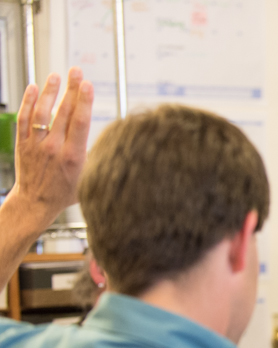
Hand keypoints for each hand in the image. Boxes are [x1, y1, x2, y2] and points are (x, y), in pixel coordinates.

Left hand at [5, 67, 92, 225]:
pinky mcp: (23, 143)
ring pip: (42, 112)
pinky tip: (34, 88)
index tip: (88, 84)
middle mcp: (53, 148)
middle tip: (76, 71)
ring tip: (57, 75)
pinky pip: (24, 118)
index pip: (79, 122)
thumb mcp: (89, 179)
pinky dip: (28, 101)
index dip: (84, 101)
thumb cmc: (65, 193)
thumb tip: (111, 143)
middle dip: (71, 89)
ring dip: (50, 91)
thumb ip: (96, 158)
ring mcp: (36, 144)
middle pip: (63, 112)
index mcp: (73, 156)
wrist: (35, 203)